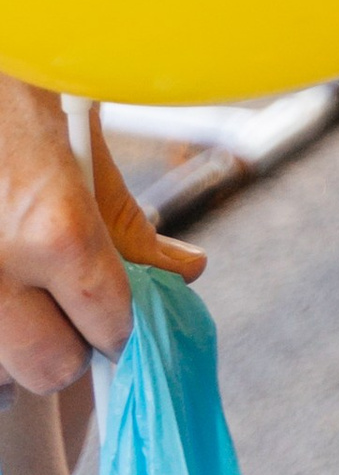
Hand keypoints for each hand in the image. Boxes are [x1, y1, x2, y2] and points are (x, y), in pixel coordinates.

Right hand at [0, 77, 202, 392]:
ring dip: (15, 348)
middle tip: (69, 310)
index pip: (108, 325)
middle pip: (51, 368)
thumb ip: (131, 226)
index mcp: (55, 230)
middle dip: (69, 344)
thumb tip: (184, 273)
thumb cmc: (27, 106)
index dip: (120, 324)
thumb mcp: (87, 157)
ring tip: (21, 298)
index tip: (118, 319)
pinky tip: (2, 303)